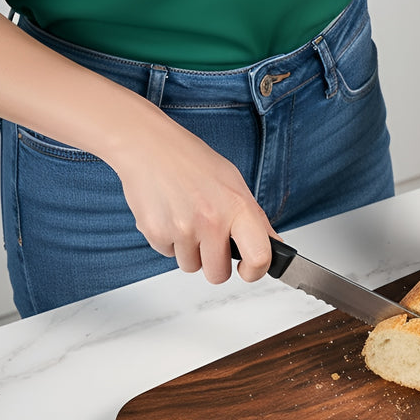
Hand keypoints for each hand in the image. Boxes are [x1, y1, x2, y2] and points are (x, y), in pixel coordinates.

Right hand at [108, 107, 277, 283]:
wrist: (146, 144)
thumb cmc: (190, 160)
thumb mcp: (233, 181)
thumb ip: (254, 217)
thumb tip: (273, 245)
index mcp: (237, 206)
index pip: (259, 257)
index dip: (255, 272)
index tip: (248, 270)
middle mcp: (211, 220)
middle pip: (218, 274)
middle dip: (214, 264)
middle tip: (209, 240)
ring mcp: (182, 229)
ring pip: (191, 266)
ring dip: (189, 251)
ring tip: (186, 218)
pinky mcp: (155, 233)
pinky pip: (168, 254)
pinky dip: (169, 241)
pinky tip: (169, 214)